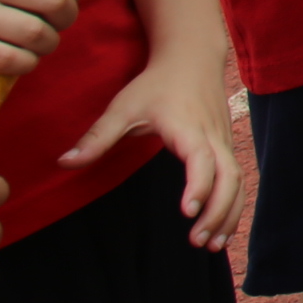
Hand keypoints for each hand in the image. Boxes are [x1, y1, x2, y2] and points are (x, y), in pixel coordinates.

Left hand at [63, 50, 243, 244]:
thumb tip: (63, 163)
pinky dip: (234, 205)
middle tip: (196, 242)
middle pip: (230, 177)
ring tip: (211, 245)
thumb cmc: (156, 84)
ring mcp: (224, 141)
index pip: (202, 159)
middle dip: (218, 211)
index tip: (188, 211)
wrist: (192, 57)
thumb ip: (97, 137)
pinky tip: (221, 229)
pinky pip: (238, 179)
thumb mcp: (123, 106)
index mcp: (188, 128)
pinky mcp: (226, 147)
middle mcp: (213, 136)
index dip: (199, 185)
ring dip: (229, 213)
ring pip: (239, 181)